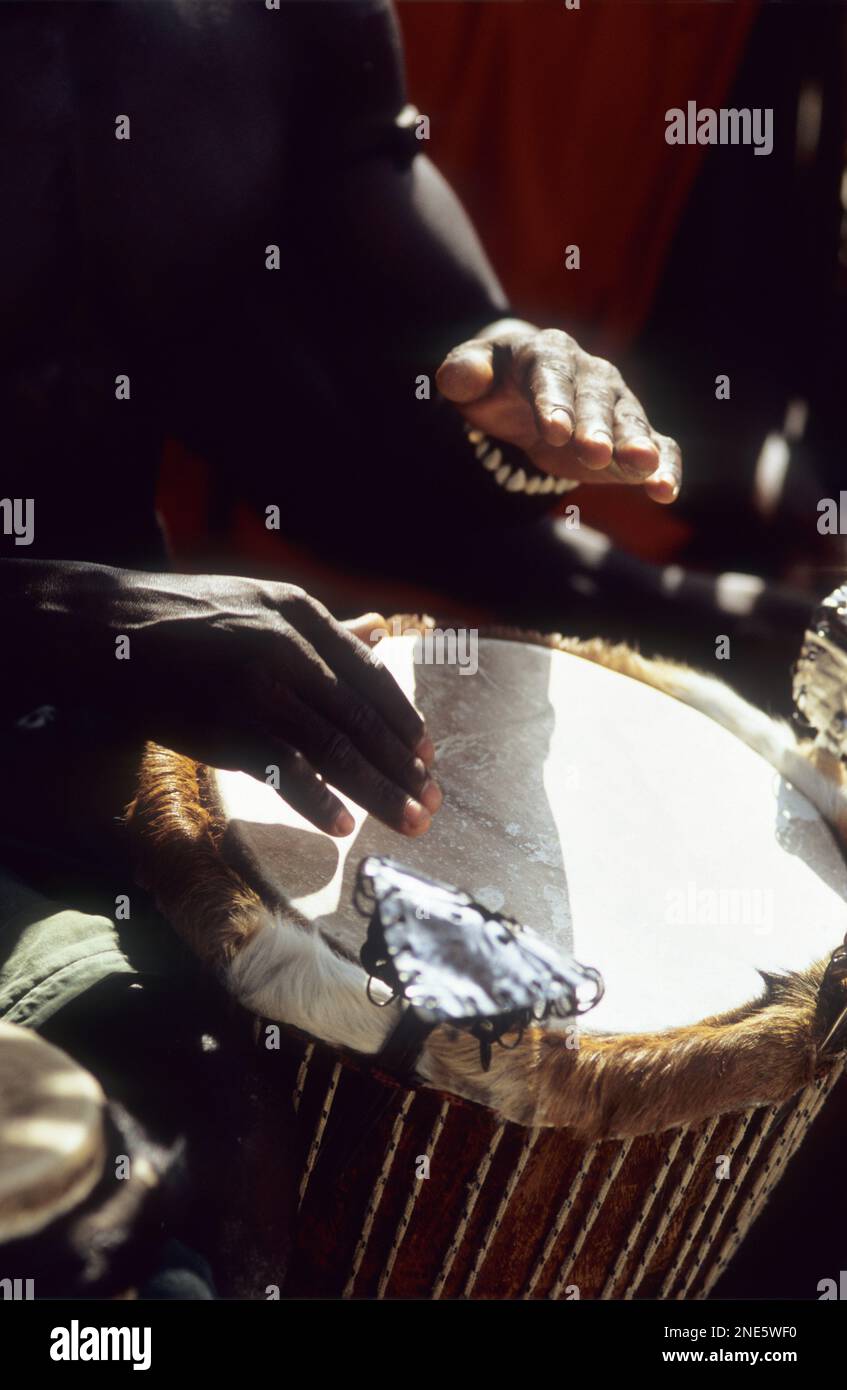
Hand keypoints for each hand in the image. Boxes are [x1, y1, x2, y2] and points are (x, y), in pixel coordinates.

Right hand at [22, 565, 439, 837]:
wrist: (109, 629)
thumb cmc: (187, 620)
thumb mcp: (261, 605)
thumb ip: (323, 628)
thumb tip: (379, 630)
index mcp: (301, 615)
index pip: (369, 677)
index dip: (402, 721)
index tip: (427, 755)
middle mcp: (288, 647)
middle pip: (361, 718)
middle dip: (403, 766)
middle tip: (432, 802)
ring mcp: (257, 687)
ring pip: (335, 747)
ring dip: (378, 790)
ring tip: (409, 821)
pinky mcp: (225, 725)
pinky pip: (285, 769)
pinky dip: (317, 800)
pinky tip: (343, 825)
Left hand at [436, 318, 680, 502]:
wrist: (526, 392)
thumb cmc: (496, 383)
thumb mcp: (473, 375)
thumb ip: (464, 373)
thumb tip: (459, 378)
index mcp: (550, 354)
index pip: (551, 376)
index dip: (553, 403)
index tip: (554, 431)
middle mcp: (591, 375)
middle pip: (596, 400)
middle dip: (596, 426)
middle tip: (595, 452)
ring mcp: (617, 406)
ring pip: (631, 422)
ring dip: (637, 444)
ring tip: (645, 465)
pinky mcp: (632, 438)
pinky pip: (659, 447)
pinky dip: (666, 467)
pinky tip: (666, 491)